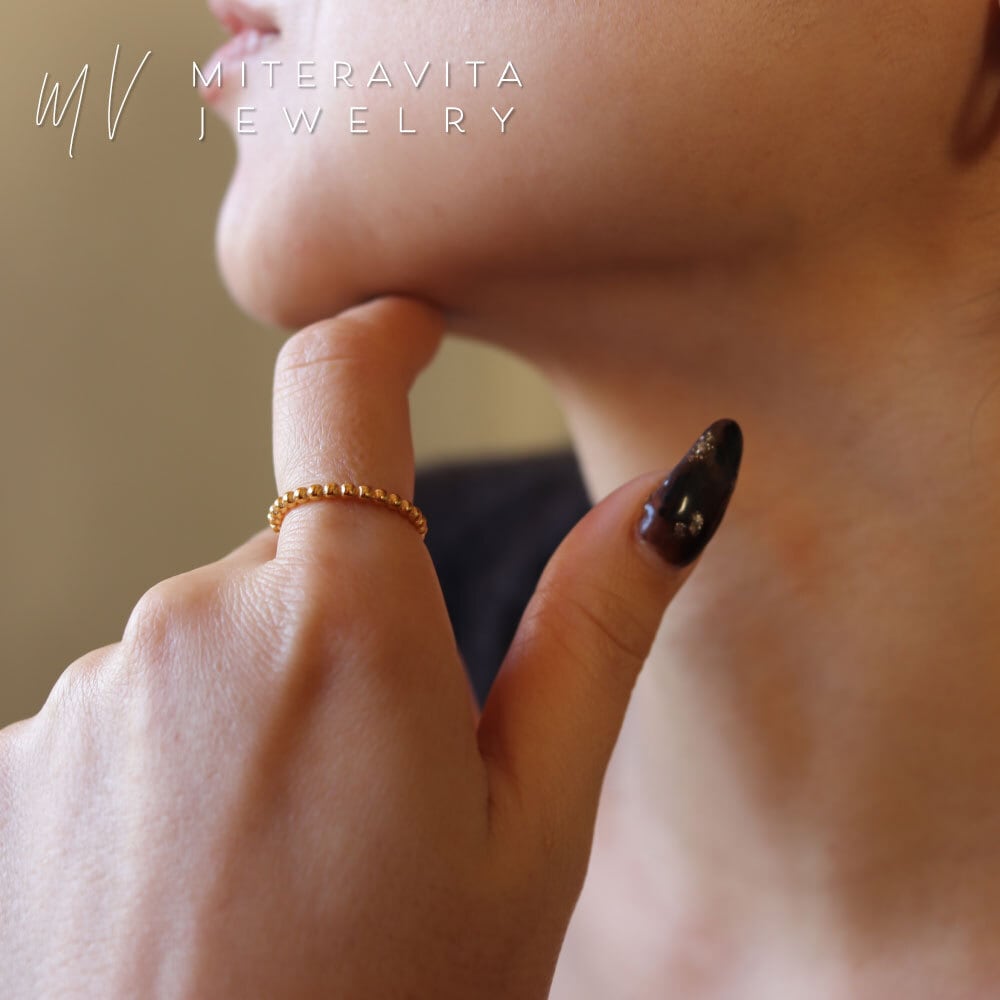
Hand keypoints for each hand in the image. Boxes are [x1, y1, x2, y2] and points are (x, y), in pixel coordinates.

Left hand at [0, 295, 739, 998]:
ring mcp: (94, 689)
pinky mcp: (26, 753)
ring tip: (285, 850)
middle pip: (298, 561)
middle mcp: (197, 618)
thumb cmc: (395, 998)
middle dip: (349, 634)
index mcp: (345, 620)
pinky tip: (196, 875)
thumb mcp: (532, 823)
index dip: (376, 337)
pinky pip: (133, 707)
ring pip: (216, 640)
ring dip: (265, 706)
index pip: (338, 389)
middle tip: (379, 779)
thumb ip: (599, 632)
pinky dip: (180, 760)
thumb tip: (675, 487)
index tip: (402, 327)